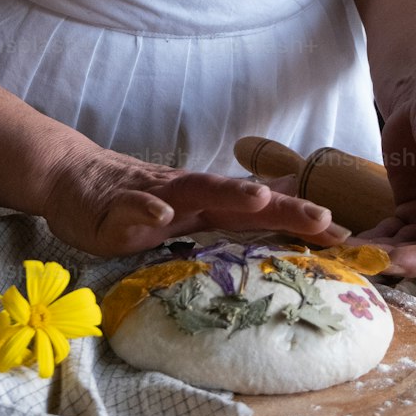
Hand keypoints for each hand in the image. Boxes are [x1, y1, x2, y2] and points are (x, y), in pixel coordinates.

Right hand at [38, 140, 348, 257]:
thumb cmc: (130, 203)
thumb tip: (269, 227)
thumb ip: (217, 224)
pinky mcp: (114, 203)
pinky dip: (146, 207)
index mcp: (206, 205)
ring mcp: (153, 194)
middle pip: (242, 199)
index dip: (299, 221)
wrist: (71, 178)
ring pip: (195, 190)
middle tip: (323, 219)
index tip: (344, 237)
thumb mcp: (178, 218)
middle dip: (283, 207)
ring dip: (227, 193)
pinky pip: (132, 205)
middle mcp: (188, 195)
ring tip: (258, 198)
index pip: (261, 213)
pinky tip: (159, 212)